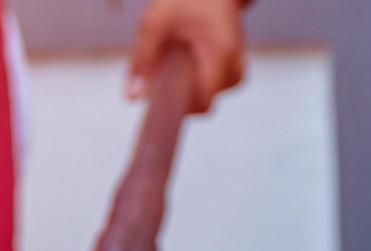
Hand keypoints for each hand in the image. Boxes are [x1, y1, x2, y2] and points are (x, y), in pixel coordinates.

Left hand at [128, 0, 245, 113]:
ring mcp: (237, 64)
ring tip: (179, 56)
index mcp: (222, 54)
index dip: (179, 107)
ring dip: (189, 84)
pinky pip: (214, 84)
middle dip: (181, 92)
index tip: (160, 97)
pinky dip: (197, 77)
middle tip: (166, 66)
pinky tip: (188, 57)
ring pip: (209, 94)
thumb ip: (142, 61)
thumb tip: (133, 96)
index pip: (203, 104)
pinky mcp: (234, 63)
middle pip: (205, 102)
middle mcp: (235, 63)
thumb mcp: (156, 23)